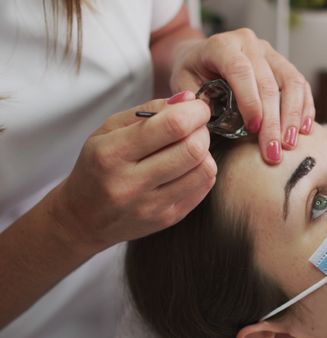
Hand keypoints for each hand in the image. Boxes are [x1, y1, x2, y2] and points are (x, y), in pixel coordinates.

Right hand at [50, 93, 215, 252]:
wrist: (83, 219)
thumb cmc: (97, 166)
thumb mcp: (109, 130)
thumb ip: (148, 111)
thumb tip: (188, 99)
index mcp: (112, 153)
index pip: (171, 127)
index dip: (194, 112)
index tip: (197, 107)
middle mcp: (131, 183)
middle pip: (193, 149)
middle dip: (202, 130)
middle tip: (195, 126)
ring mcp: (152, 206)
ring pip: (204, 170)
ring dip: (204, 151)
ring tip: (189, 146)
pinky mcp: (168, 218)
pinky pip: (204, 187)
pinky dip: (202, 170)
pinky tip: (187, 166)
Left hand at [170, 28, 315, 164]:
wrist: (201, 57)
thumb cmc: (192, 73)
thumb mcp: (184, 85)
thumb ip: (197, 103)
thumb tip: (213, 123)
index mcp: (222, 45)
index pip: (241, 70)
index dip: (250, 101)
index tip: (253, 129)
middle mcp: (249, 43)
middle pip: (269, 82)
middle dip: (273, 121)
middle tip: (273, 151)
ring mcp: (269, 52)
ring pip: (291, 81)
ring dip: (293, 116)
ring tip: (290, 144)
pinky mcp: (282, 63)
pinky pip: (300, 84)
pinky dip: (304, 108)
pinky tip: (302, 130)